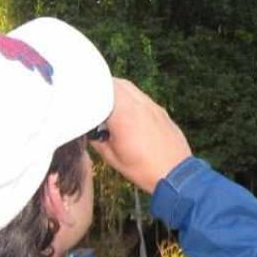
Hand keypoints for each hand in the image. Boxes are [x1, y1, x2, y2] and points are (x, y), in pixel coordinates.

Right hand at [89, 78, 191, 192]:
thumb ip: (96, 139)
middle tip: (91, 99)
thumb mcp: (112, 157)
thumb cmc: (144, 169)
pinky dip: (130, 98)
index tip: (81, 97)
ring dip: (116, 90)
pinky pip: (141, 96)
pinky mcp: (160, 110)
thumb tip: (89, 130)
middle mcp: (138, 105)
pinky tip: (126, 112)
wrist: (176, 174)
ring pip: (130, 87)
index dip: (89, 91)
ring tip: (107, 104)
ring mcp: (152, 106)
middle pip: (116, 83)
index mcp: (123, 115)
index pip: (101, 90)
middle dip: (101, 87)